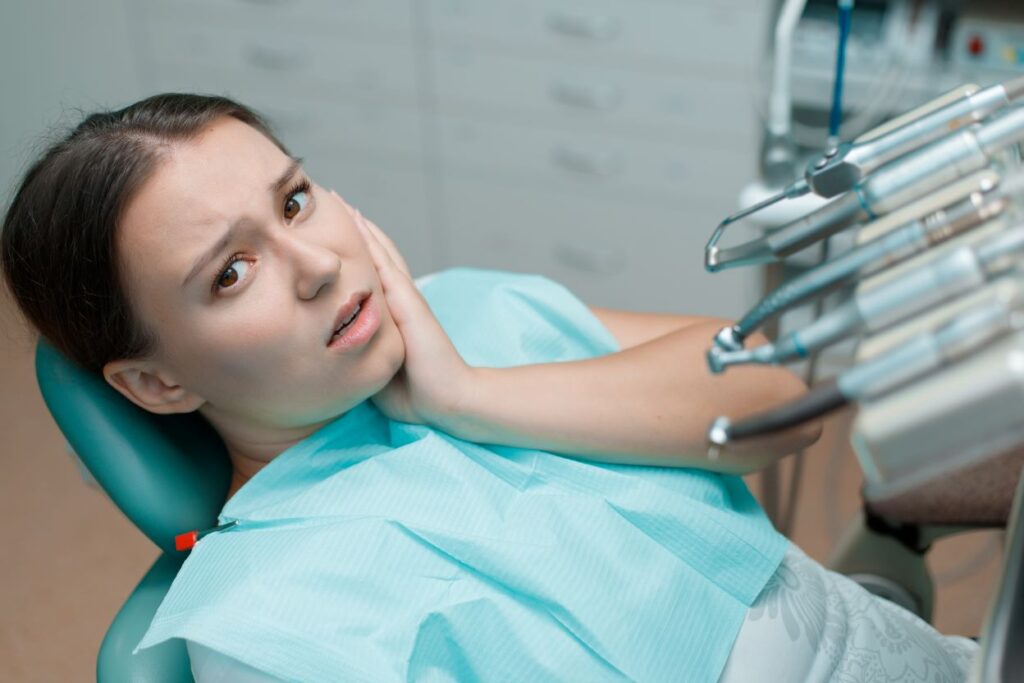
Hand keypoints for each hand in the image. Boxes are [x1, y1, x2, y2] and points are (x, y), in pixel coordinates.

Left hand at [330, 191, 476, 427]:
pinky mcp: (409, 303)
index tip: (332, 232)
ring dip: (362, 225)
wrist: (448, 401)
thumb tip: (324, 353)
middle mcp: (400, 301)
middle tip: (335, 202)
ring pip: (380, 252)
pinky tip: (357, 221)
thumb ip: (357, 354)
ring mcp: (406, 298)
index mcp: (394, 315)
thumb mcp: (377, 367)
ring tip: (342, 201)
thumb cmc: (413, 393)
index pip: (372, 276)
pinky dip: (371, 241)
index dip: (358, 252)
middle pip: (377, 254)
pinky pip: (385, 265)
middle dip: (358, 229)